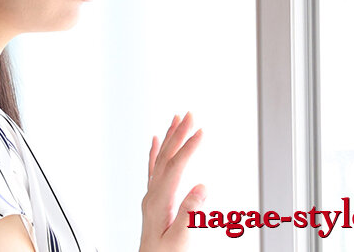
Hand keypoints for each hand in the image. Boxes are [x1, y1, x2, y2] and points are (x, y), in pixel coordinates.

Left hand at [138, 112, 205, 251]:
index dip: (189, 147)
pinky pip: (153, 169)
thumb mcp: (180, 239)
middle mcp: (152, 194)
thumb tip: (201, 187)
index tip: (201, 131)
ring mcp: (151, 196)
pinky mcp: (154, 200)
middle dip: (179, 133)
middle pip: (166, 156)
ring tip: (176, 118)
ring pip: (160, 159)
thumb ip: (189, 214)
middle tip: (190, 114)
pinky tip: (156, 139)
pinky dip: (155, 152)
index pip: (175, 167)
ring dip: (169, 137)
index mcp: (159, 202)